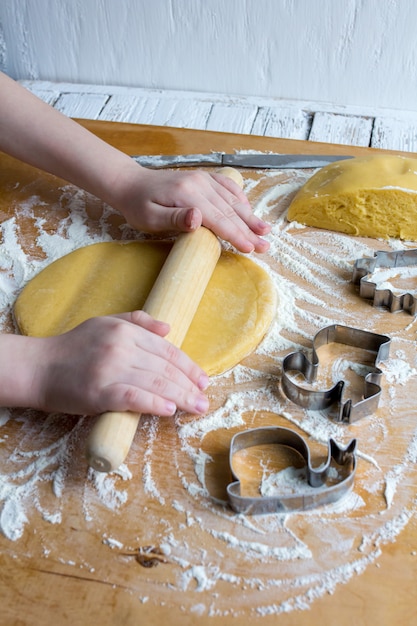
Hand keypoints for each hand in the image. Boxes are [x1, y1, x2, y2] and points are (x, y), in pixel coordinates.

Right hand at [26, 312, 209, 415]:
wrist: (39, 367)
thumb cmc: (73, 347)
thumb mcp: (104, 323)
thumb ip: (137, 322)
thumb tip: (169, 329)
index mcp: (124, 330)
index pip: (166, 350)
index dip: (188, 366)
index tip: (203, 380)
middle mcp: (120, 346)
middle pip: (165, 368)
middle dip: (190, 385)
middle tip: (205, 400)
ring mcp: (110, 369)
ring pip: (156, 383)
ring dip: (181, 398)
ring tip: (196, 408)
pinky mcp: (99, 392)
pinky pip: (134, 397)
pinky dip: (154, 403)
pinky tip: (169, 410)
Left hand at [113, 165, 270, 252]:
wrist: (130, 183)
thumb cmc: (138, 205)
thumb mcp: (149, 218)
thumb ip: (175, 218)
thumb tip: (198, 218)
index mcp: (188, 194)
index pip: (218, 218)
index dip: (236, 235)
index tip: (250, 248)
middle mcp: (200, 183)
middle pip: (230, 210)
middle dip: (249, 229)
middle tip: (265, 247)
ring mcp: (203, 179)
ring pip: (232, 200)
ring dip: (250, 216)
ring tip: (265, 231)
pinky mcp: (203, 178)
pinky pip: (227, 187)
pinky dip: (240, 199)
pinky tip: (248, 210)